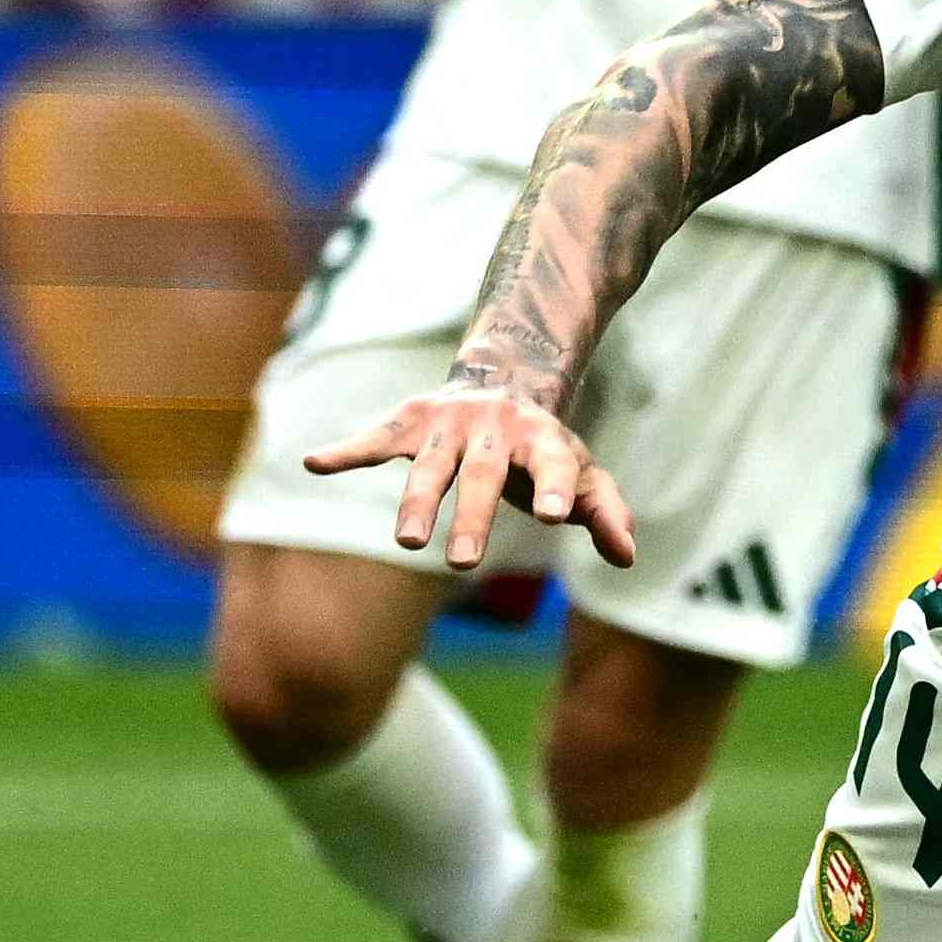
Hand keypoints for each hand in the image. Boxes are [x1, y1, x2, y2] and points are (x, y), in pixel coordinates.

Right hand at [310, 367, 638, 572]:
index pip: (552, 465)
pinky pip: (376, 439)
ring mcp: (450, 423)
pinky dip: (346, 451)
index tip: (552, 516)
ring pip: (429, 466)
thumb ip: (603, 511)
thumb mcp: (582, 473)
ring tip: (406, 542)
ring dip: (416, 502)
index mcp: (544, 440)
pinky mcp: (411, 422)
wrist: (507, 377)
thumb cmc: (546, 447)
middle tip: (463, 563)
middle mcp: (495, 429)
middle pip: (482, 475)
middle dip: (472, 517)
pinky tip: (314, 463)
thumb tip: (626, 557)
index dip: (553, 487)